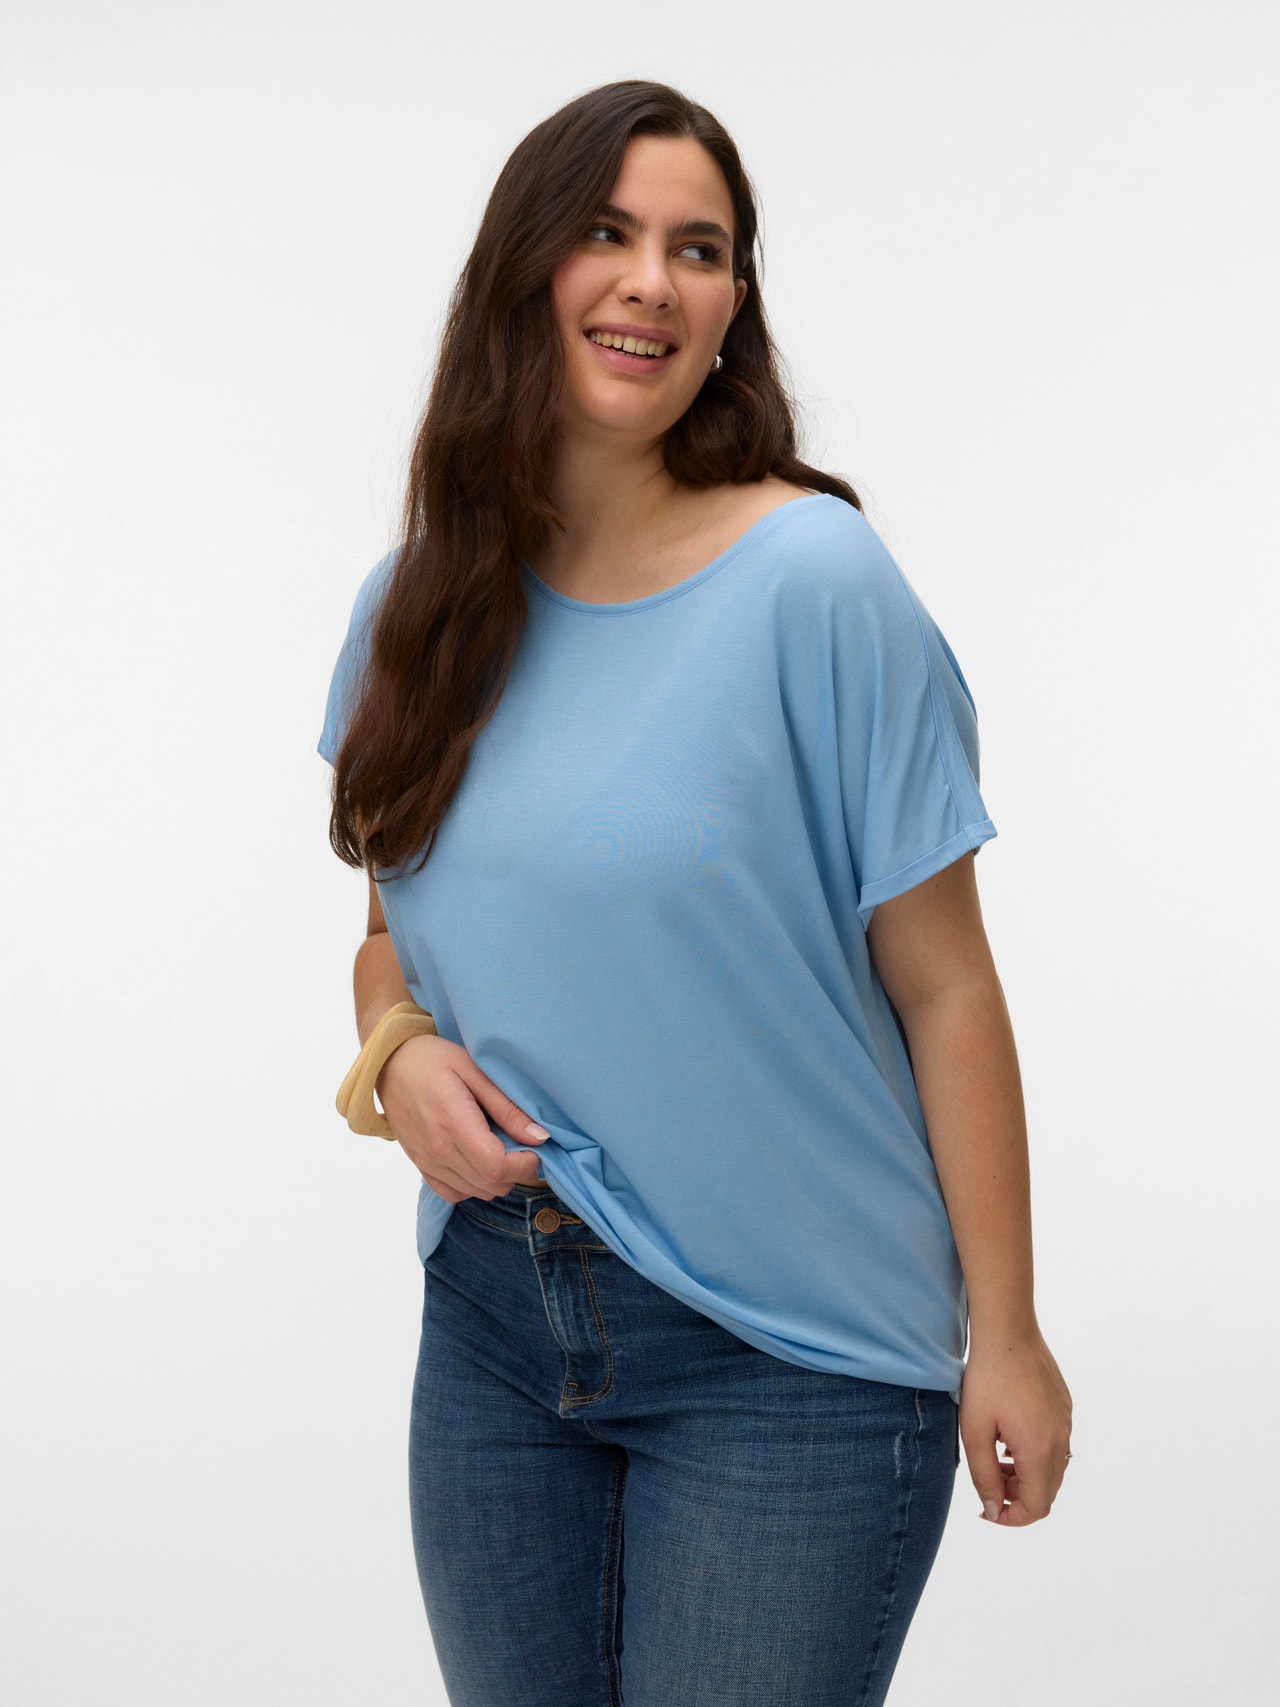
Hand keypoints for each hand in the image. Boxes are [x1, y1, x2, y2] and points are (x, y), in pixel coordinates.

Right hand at [374, 1033, 549, 1202]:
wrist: (389, 1062)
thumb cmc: (433, 1059)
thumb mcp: (475, 1071)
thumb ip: (507, 1108)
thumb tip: (539, 1138)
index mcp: (453, 1122)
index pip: (496, 1167)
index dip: (523, 1164)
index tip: (534, 1148)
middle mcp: (437, 1149)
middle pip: (489, 1184)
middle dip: (514, 1170)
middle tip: (519, 1144)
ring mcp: (426, 1160)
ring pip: (475, 1192)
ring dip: (495, 1178)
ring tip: (497, 1147)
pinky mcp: (419, 1164)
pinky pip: (452, 1193)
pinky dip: (472, 1184)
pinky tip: (476, 1161)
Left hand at [959, 1324, 1072, 1526]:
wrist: (1008, 1332)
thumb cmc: (986, 1379)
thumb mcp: (974, 1431)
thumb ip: (984, 1475)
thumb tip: (993, 1509)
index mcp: (1039, 1450)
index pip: (1037, 1506)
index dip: (1012, 1518)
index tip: (988, 1510)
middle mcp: (1060, 1440)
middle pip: (1048, 1491)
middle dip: (1018, 1497)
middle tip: (989, 1480)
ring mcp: (1066, 1423)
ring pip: (1054, 1469)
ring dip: (1027, 1476)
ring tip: (996, 1457)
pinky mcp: (1065, 1408)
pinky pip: (1056, 1445)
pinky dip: (1036, 1455)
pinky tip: (1010, 1435)